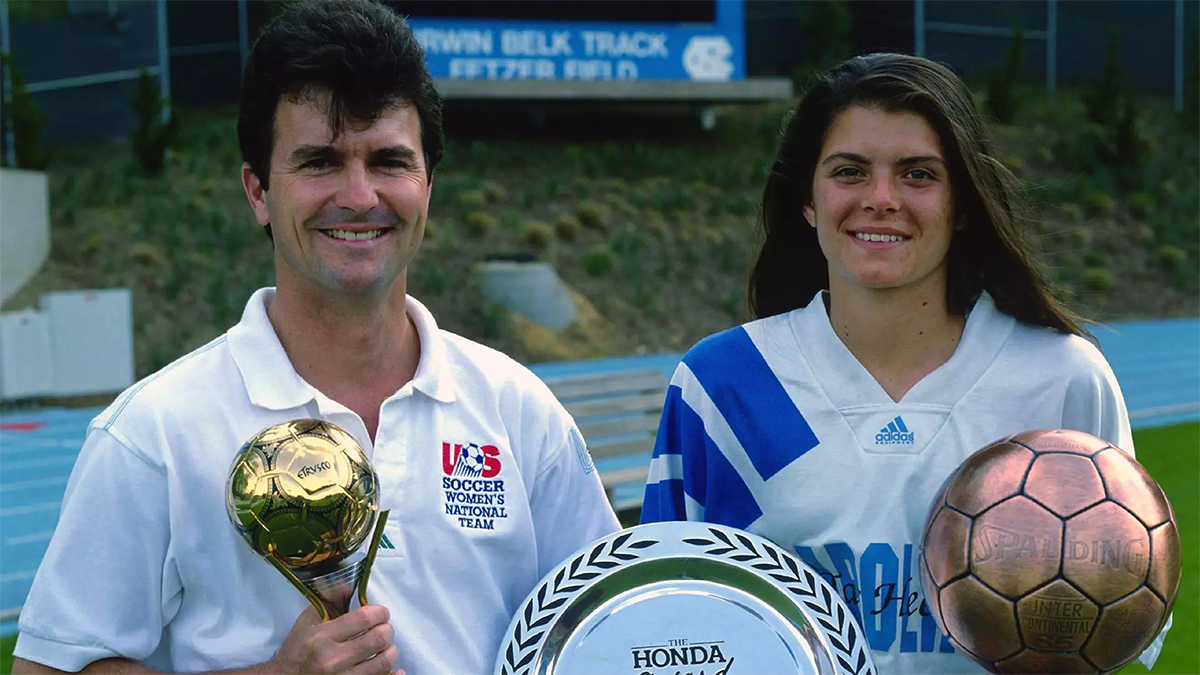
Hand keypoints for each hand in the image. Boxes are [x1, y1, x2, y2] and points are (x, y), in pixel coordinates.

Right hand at [267, 604, 399, 674]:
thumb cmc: (298, 649)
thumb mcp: (307, 621)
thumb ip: (330, 600)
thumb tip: (352, 583)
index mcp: (322, 637)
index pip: (365, 618)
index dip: (380, 612)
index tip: (380, 613)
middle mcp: (333, 660)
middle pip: (379, 639)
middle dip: (387, 629)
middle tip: (382, 628)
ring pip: (385, 662)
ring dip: (390, 651)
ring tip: (383, 647)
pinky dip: (393, 674)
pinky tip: (396, 669)